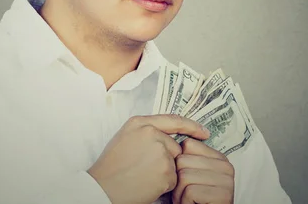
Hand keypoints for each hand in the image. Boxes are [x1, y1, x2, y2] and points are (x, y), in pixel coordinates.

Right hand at [87, 114, 210, 203]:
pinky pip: (173, 179)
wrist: (102, 188)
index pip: (173, 120)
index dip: (191, 126)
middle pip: (174, 147)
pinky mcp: (165, 170)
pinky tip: (147, 185)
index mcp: (140, 122)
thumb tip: (167, 139)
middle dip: (166, 160)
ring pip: (175, 164)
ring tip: (142, 176)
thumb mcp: (125, 138)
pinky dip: (164, 185)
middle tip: (143, 169)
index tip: (204, 131)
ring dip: (164, 173)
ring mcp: (160, 151)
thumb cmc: (110, 167)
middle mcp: (151, 133)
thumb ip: (146, 133)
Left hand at [171, 138, 234, 203]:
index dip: (178, 162)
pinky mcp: (222, 195)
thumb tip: (169, 143)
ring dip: (179, 193)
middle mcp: (226, 166)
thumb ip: (188, 158)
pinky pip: (190, 192)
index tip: (185, 177)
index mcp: (219, 157)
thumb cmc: (196, 199)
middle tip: (185, 193)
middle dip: (177, 180)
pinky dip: (184, 202)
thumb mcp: (192, 174)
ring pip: (184, 176)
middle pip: (183, 160)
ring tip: (187, 199)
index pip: (188, 145)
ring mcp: (226, 180)